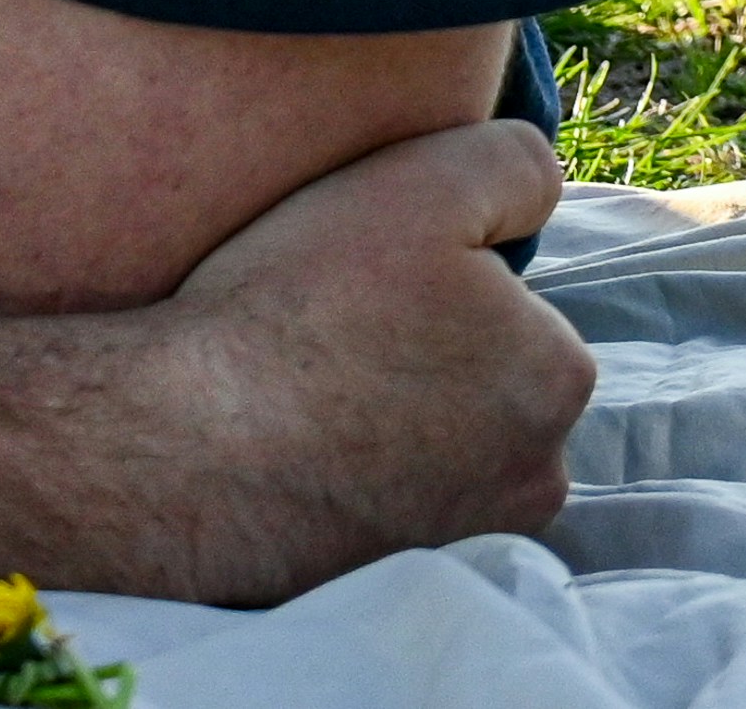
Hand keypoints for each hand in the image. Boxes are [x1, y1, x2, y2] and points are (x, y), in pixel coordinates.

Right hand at [149, 118, 591, 595]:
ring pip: (443, 447)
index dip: (433, 276)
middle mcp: (542, 474)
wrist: (186, 450)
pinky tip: (301, 451)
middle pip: (483, 380)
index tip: (361, 278)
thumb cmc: (300, 308)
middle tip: (330, 330)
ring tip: (307, 392)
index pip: (507, 301)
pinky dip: (362, 480)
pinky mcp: (408, 579)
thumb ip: (512, 165)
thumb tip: (543, 186)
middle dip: (427, 354)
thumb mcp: (415, 185)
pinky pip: (396, 505)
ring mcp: (475, 538)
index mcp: (559, 373)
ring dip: (396, 421)